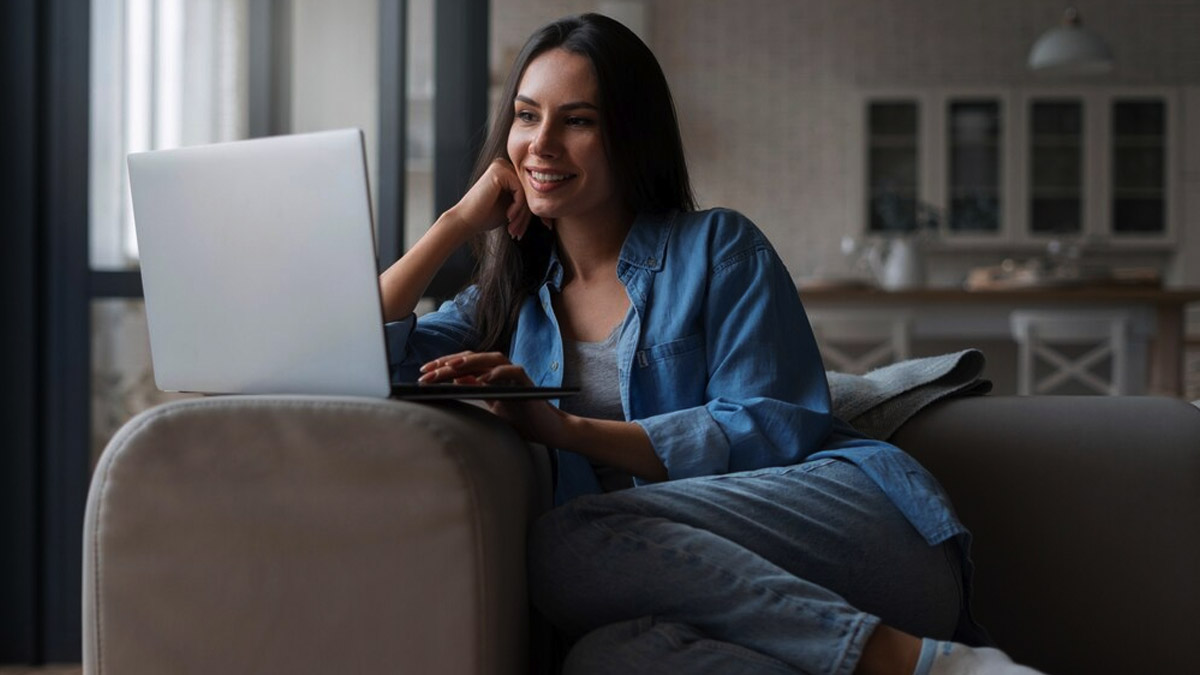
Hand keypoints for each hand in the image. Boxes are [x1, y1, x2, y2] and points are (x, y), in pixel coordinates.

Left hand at [419, 351, 569, 444]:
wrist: (547, 431)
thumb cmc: (520, 421)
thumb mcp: (490, 406)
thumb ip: (474, 392)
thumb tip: (453, 380)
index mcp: (489, 376)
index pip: (463, 365)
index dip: (442, 367)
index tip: (422, 373)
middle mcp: (501, 371)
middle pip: (472, 359)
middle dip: (448, 363)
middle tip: (428, 371)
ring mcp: (514, 374)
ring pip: (491, 359)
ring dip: (470, 361)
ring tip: (451, 367)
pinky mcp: (527, 382)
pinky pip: (512, 371)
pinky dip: (497, 373)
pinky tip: (482, 378)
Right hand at [446, 159, 535, 240]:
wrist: (466, 220)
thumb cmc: (487, 216)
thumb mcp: (514, 208)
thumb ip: (528, 203)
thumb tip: (552, 213)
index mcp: (508, 172)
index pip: (529, 191)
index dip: (532, 211)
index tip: (535, 228)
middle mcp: (505, 165)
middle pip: (529, 191)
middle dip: (527, 215)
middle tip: (519, 233)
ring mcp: (502, 166)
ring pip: (526, 192)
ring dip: (522, 214)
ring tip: (514, 229)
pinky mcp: (499, 171)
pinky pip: (520, 191)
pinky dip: (518, 207)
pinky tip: (509, 217)